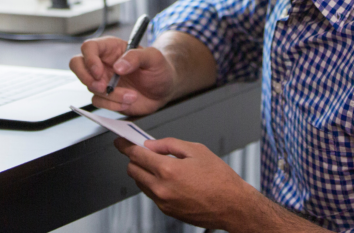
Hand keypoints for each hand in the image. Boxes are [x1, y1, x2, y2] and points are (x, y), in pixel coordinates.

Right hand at [69, 36, 176, 114]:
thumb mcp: (154, 58)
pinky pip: (98, 102)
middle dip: (86, 77)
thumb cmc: (159, 69)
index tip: (100, 71)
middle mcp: (103, 63)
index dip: (89, 59)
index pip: (89, 47)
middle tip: (102, 86)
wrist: (164, 89)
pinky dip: (112, 105)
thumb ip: (136, 57)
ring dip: (110, 95)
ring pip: (90, 87)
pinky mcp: (106, 96)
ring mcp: (102, 80)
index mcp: (111, 48)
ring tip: (132, 95)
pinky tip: (128, 101)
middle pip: (76, 64)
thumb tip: (118, 66)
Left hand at [116, 137, 275, 230]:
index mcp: (168, 170)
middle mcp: (162, 188)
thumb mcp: (197, 150)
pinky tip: (169, 179)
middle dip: (134, 159)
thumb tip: (151, 144)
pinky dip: (154, 184)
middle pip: (133, 170)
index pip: (136, 155)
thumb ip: (170, 144)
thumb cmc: (220, 178)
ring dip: (144, 172)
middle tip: (143, 151)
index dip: (125, 146)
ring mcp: (163, 202)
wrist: (233, 206)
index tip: (120, 142)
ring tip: (161, 165)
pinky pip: (152, 194)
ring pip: (141, 183)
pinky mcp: (167, 211)